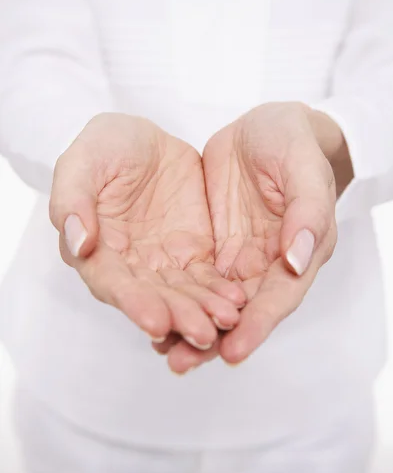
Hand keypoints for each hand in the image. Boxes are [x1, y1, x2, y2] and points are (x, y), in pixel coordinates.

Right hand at [49, 114, 244, 349]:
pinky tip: (238, 302)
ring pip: (182, 295)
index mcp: (95, 249)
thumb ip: (73, 199)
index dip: (133, 303)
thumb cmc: (106, 147)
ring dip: (203, 312)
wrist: (146, 138)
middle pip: (152, 298)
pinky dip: (221, 292)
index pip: (111, 283)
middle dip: (177, 317)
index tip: (156, 322)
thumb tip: (78, 243)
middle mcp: (128, 266)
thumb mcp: (83, 160)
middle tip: (202, 334)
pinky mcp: (192, 254)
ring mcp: (161, 262)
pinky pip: (207, 278)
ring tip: (227, 321)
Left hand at [164, 103, 339, 371]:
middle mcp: (270, 262)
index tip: (231, 351)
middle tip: (181, 362)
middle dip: (214, 339)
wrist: (264, 127)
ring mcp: (241, 256)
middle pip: (244, 311)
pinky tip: (157, 314)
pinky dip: (180, 299)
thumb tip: (299, 261)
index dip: (257, 326)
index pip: (279, 297)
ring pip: (216, 301)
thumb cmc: (292, 141)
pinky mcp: (216, 246)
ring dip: (191, 326)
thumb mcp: (303, 168)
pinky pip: (196, 279)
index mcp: (301, 248)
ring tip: (162, 350)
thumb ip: (306, 213)